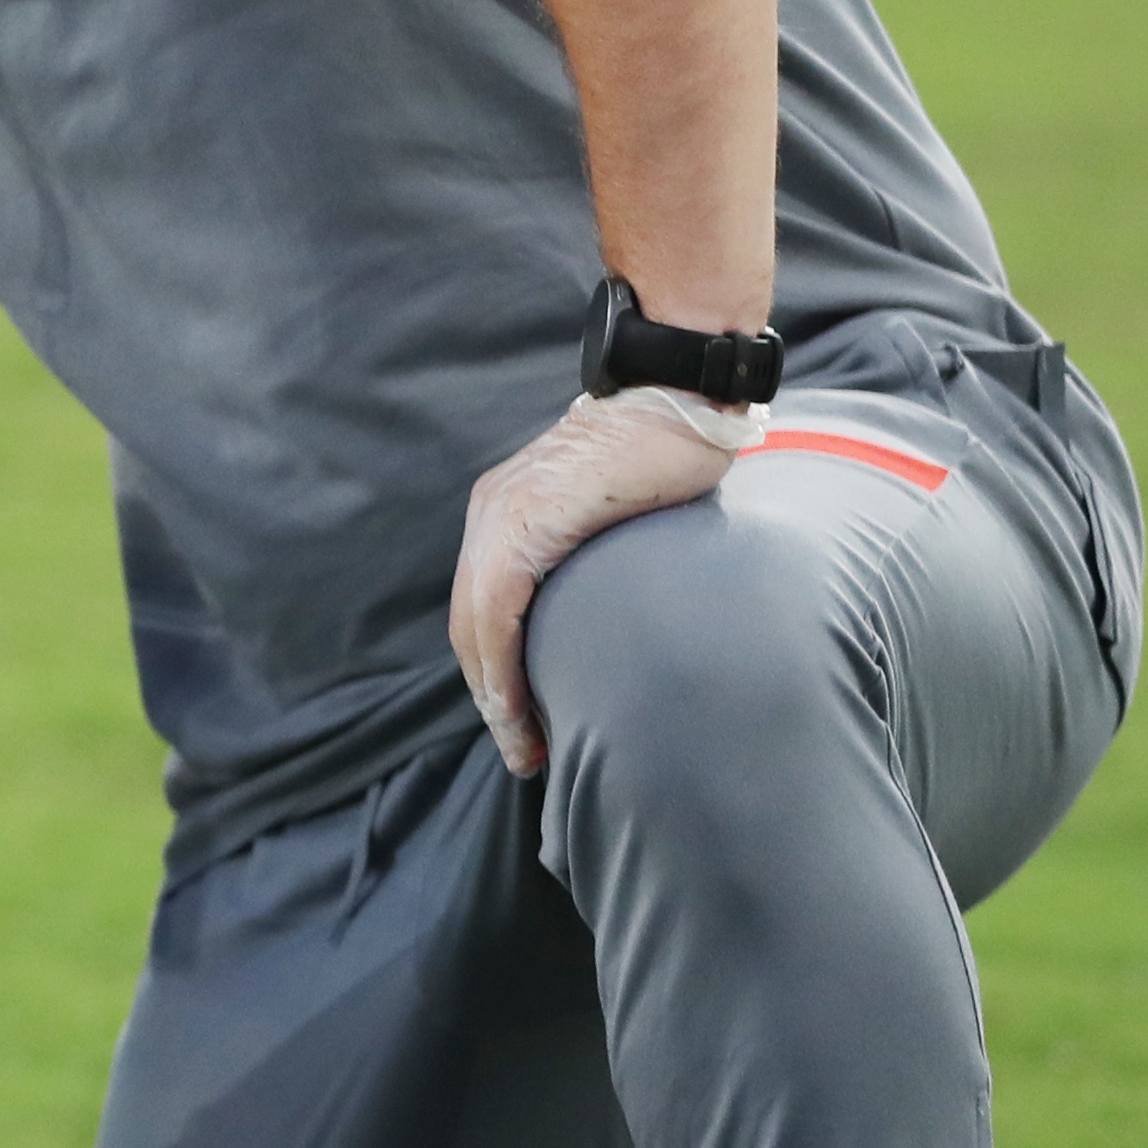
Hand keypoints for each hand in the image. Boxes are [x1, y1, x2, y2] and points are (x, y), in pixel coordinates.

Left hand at [448, 387, 759, 776]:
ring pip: (474, 627)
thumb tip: (608, 606)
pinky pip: (495, 610)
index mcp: (505, 512)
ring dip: (495, 695)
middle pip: (469, 627)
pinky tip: (521, 707)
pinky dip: (502, 665)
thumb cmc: (665, 452)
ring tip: (525, 746)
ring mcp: (502, 516)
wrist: (679, 396)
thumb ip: (593, 552)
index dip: (496, 672)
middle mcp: (490, 513)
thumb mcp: (612, 511)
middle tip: (523, 752)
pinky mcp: (526, 522)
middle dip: (492, 696)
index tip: (524, 723)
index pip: (483, 610)